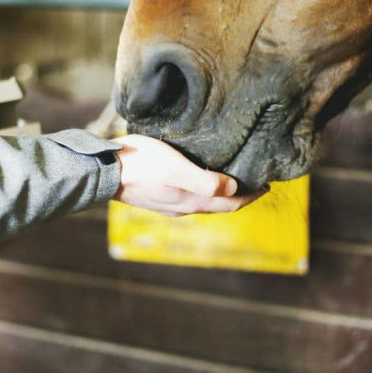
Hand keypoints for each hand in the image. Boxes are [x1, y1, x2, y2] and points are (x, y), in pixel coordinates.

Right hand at [112, 134, 267, 216]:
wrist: (104, 173)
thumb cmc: (141, 165)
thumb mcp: (176, 168)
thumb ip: (206, 182)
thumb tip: (234, 189)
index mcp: (192, 201)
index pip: (231, 204)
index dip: (251, 197)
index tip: (267, 186)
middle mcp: (184, 207)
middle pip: (220, 206)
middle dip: (240, 197)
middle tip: (256, 183)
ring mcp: (170, 204)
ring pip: (205, 203)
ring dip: (223, 196)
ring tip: (234, 181)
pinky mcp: (158, 197)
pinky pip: (190, 198)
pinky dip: (205, 192)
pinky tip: (203, 181)